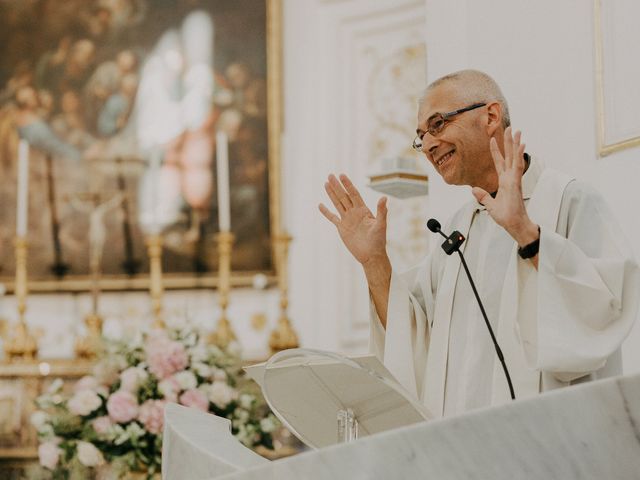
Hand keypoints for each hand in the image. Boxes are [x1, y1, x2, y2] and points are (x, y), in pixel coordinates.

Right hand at [319, 174, 387, 265]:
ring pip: (338, 204)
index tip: (342, 175)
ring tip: (326, 183)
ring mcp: (347, 220)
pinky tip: (320, 205)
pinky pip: (332, 218)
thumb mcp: (381, 225)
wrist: (371, 255)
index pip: (354, 194)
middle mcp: (354, 213)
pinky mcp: (342, 228)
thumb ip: (382, 211)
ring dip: (332, 194)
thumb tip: (384, 197)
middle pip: (344, 196)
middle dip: (337, 186)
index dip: (348, 185)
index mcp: (363, 210)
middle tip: (330, 175)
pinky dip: (326, 212)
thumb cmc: (378, 241)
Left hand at [472, 127, 538, 245]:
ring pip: (515, 158)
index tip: (492, 140)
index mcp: (504, 182)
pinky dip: (519, 155)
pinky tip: (521, 145)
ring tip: (517, 131)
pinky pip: (518, 166)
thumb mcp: (490, 205)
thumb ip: (482, 196)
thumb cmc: (506, 216)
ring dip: (516, 144)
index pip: (499, 163)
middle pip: (509, 156)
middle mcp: (510, 178)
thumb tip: (473, 189)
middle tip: (510, 128)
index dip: (496, 151)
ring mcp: (514, 179)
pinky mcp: (516, 183)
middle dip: (509, 142)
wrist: (514, 224)